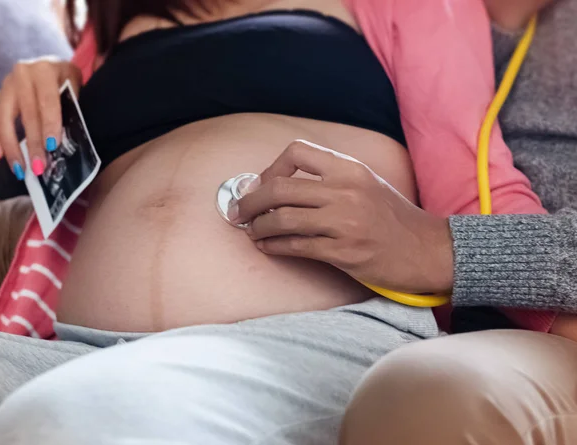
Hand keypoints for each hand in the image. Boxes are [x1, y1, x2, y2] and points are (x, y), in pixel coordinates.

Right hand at [0, 57, 81, 179]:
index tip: (52, 146)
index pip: (48, 100)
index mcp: (45, 69)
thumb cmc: (68, 81)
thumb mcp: (76, 86)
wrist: (51, 65)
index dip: (50, 124)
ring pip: (3, 118)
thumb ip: (73, 106)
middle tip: (39, 167)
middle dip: (32, 143)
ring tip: (20, 169)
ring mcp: (6, 84)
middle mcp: (22, 74)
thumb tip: (68, 141)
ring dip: (11, 147)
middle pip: (26, 114)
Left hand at [233, 140, 453, 293]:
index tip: (263, 185)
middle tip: (239, 212)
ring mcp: (345, 222)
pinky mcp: (343, 252)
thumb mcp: (365, 183)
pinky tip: (266, 247)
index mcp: (350, 169)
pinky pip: (296, 246)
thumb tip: (279, 184)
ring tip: (251, 231)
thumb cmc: (392, 217)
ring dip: (258, 226)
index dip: (271, 168)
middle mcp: (346, 191)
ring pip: (283, 219)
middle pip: (280, 188)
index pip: (297, 152)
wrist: (426, 249)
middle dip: (250, 201)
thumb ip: (329, 179)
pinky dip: (274, 246)